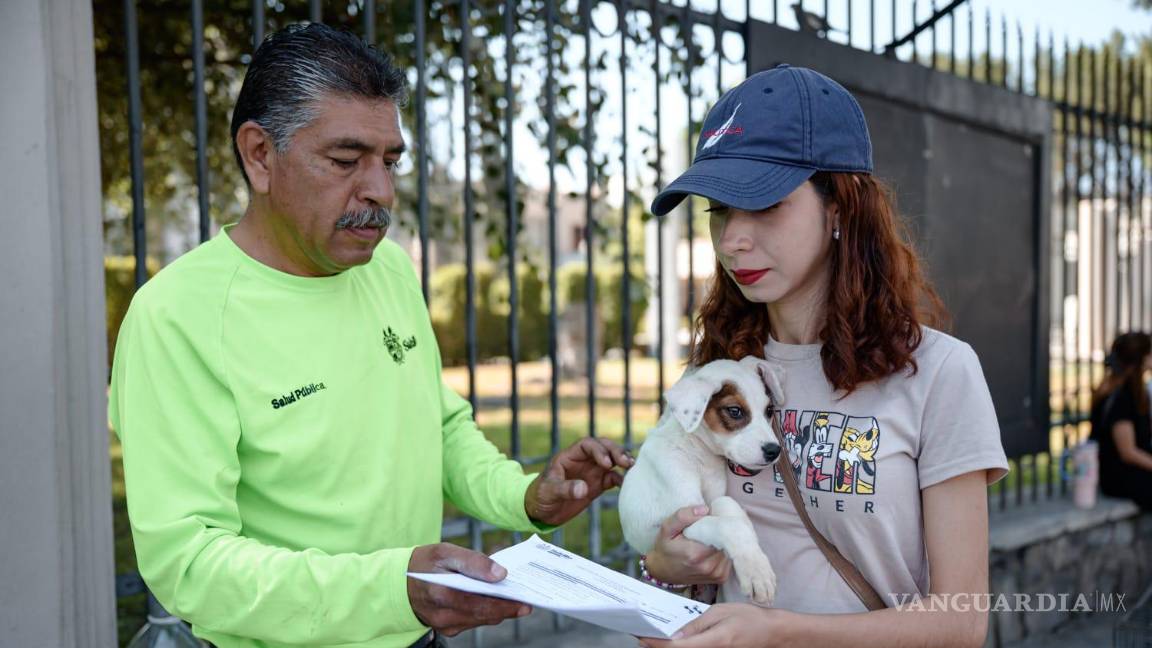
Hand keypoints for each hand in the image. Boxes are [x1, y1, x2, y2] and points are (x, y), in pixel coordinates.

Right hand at [406, 543, 530, 635]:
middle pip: (484, 615)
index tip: (525, 601)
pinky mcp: (447, 628)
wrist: (401, 583)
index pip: (480, 604)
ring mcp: (445, 625)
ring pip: (480, 619)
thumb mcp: (445, 552)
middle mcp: (443, 615)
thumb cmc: (425, 563)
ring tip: (516, 598)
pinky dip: (486, 611)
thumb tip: (500, 574)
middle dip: (507, 608)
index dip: (505, 605)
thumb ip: (473, 561)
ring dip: (498, 610)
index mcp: (441, 594)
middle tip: (527, 600)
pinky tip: (496, 600)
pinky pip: (473, 621)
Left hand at [524, 438, 633, 525]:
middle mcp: (583, 461)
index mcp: (569, 456)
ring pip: (611, 460)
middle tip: (626, 462)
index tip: (607, 464)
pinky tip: (627, 484)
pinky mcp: (597, 485)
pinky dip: (621, 479)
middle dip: (616, 452)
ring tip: (632, 467)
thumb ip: (565, 489)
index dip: (599, 450)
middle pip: (603, 448)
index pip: (587, 445)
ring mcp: (591, 472)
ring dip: (622, 462)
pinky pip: (612, 478)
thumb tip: (583, 488)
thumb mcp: (549, 491)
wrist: (541, 511)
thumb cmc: (540, 496)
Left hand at [638, 604, 797, 647]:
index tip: (641, 635)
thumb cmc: (749, 619)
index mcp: (714, 642)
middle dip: (658, 647)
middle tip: (642, 635)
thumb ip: (697, 624)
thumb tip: (675, 634)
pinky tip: (675, 640)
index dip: (656, 643)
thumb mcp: (721, 613)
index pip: (677, 647)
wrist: (773, 633)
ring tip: (654, 637)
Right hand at [643, 506, 730, 584]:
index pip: (719, 532)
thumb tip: (705, 509)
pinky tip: (713, 548)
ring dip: (724, 541)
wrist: (663, 571)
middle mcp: (709, 567)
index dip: (718, 521)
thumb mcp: (667, 528)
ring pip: (730, 549)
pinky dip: (724, 551)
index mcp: (695, 553)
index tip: (712, 516)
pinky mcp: (721, 578)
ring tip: (711, 537)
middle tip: (711, 525)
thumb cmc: (665, 548)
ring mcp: (717, 574)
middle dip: (722, 530)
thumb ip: (682, 516)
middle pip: (727, 541)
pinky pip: (730, 558)